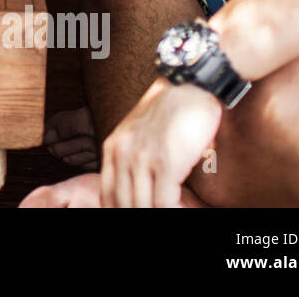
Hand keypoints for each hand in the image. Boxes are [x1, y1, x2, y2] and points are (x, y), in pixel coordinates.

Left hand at [100, 78, 221, 206]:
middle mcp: (123, 154)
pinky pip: (165, 203)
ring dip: (156, 214)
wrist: (190, 83)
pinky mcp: (167, 162)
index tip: (129, 213)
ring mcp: (143, 159)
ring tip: (172, 212)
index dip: (117, 210)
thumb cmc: (170, 109)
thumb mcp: (138, 131)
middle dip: (136, 214)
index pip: (107, 194)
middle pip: (123, 204)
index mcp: (113, 147)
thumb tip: (139, 185)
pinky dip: (174, 211)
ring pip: (143, 207)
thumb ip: (133, 155)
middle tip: (153, 216)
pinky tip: (182, 209)